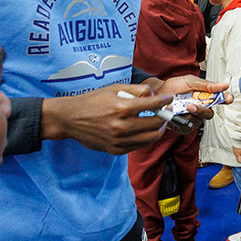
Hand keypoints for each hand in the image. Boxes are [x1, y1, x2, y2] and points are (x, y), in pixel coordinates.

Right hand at [41, 84, 169, 154]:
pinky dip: (147, 137)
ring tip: (160, 121)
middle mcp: (122, 126)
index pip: (152, 105)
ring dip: (160, 128)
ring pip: (151, 137)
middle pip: (156, 123)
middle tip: (167, 110)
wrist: (71, 119)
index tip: (169, 98)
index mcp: (122, 108)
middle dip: (165, 115)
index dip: (165, 101)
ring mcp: (119, 140)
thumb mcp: (113, 89)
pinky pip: (140, 145)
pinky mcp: (116, 150)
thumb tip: (153, 95)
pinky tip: (146, 129)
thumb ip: (135, 91)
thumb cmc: (92, 101)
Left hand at [155, 75, 230, 132]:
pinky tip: (176, 115)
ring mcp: (192, 118)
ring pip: (198, 121)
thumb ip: (206, 85)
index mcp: (205, 96)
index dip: (226, 99)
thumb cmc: (174, 87)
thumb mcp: (189, 81)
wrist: (157, 94)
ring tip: (183, 108)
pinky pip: (187, 128)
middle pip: (209, 114)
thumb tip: (223, 86)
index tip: (228, 98)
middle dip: (203, 110)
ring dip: (191, 116)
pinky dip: (182, 122)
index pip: (219, 99)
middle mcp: (200, 108)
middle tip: (193, 105)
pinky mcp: (184, 127)